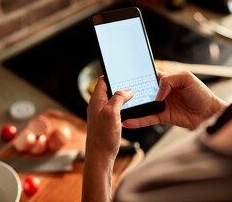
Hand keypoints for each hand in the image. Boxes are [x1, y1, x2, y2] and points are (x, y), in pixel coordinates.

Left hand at [83, 76, 132, 201]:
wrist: (100, 157)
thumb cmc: (103, 137)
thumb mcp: (112, 113)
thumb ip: (118, 98)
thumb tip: (127, 91)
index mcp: (96, 100)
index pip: (103, 80)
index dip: (114, 75)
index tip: (125, 73)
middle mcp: (97, 106)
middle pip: (109, 89)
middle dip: (120, 86)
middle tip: (133, 84)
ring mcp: (102, 114)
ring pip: (113, 100)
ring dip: (122, 98)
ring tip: (134, 96)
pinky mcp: (106, 122)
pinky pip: (115, 110)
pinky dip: (123, 107)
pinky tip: (131, 110)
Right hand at [122, 71, 227, 129]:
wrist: (210, 113)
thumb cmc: (201, 93)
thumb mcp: (186, 78)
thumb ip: (169, 81)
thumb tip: (157, 95)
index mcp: (166, 79)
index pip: (148, 76)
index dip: (137, 76)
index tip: (125, 76)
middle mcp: (161, 92)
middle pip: (142, 91)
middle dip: (129, 92)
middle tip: (116, 94)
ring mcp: (161, 105)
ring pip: (142, 106)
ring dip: (131, 108)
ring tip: (118, 109)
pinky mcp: (162, 117)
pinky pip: (147, 119)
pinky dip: (137, 121)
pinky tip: (128, 122)